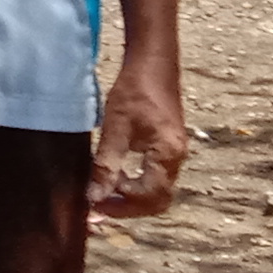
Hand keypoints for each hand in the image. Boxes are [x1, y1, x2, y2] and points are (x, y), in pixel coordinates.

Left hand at [91, 53, 189, 219]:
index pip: (150, 196)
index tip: (96, 203)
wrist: (153, 64)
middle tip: (99, 207)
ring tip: (103, 193)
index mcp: (167, 153)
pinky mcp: (167, 148)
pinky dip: (135, 184)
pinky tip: (114, 177)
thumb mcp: (115, 127)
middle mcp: (177, 158)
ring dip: (131, 197)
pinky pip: (154, 177)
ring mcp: (174, 153)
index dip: (123, 205)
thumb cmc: (135, 91)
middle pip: (157, 199)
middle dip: (129, 208)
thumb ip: (107, 164)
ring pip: (157, 190)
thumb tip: (95, 197)